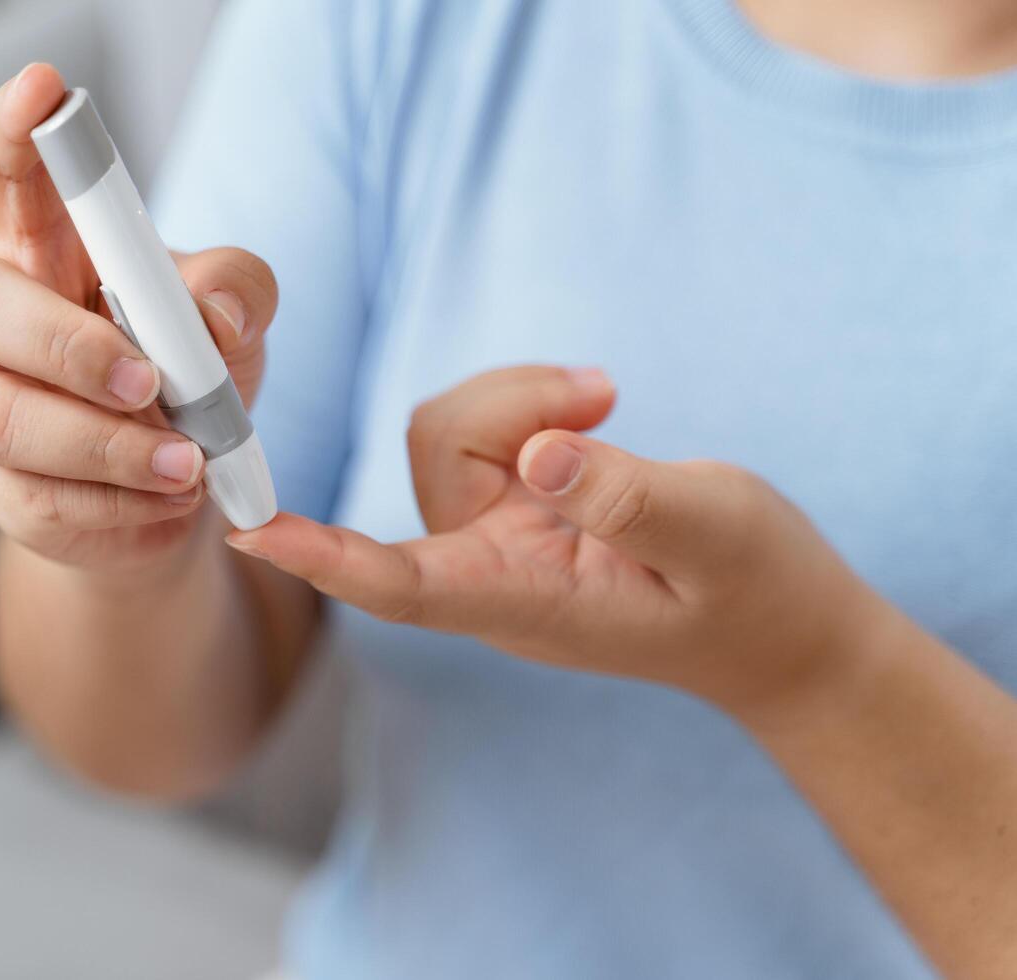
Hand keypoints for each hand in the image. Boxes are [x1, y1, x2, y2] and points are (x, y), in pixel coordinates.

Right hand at [0, 64, 276, 571]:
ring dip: (109, 446)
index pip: (8, 177)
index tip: (42, 88)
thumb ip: (235, 293)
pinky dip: (122, 505)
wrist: (168, 495)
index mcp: (37, 250)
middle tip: (151, 381)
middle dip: (68, 345)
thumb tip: (215, 321)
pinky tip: (171, 499)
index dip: (14, 133)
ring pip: (8, 419)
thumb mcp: (230, 323)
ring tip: (188, 464)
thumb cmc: (187, 380)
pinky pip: (44, 499)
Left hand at [227, 366, 890, 711]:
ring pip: (451, 427)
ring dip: (524, 396)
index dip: (325, 556)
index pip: (402, 585)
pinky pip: (483, 424)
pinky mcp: (516, 502)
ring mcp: (499, 535)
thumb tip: (540, 455)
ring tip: (609, 404)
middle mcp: (491, 571)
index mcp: (525, 600)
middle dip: (510, 400)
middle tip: (606, 395)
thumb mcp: (718, 531)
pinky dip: (533, 402)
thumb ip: (630, 494)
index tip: (248, 532)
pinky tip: (595, 415)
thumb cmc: (758, 591)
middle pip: (433, 451)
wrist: (780, 628)